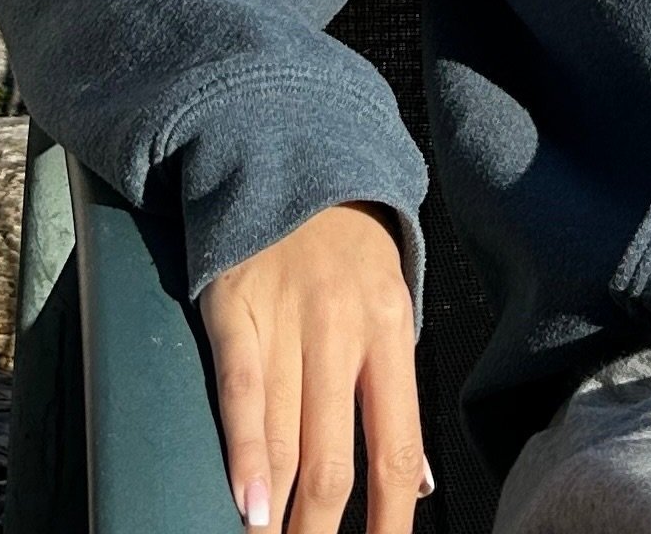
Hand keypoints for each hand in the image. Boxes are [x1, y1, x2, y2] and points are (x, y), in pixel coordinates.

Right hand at [200, 201, 427, 530]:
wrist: (288, 155)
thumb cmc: (345, 247)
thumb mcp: (390, 304)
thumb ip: (396, 393)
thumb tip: (415, 485)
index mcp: (390, 329)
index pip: (396, 447)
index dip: (389, 520)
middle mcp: (343, 329)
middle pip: (334, 459)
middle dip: (322, 533)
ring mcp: (288, 320)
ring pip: (285, 439)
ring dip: (281, 514)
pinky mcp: (235, 309)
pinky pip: (241, 394)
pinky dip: (245, 456)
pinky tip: (248, 507)